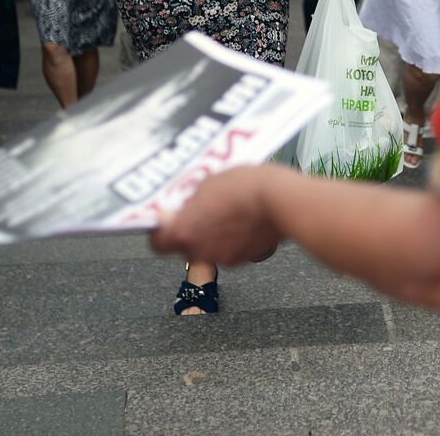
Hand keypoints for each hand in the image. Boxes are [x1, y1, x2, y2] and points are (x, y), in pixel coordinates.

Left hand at [150, 165, 284, 265]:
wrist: (281, 200)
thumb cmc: (245, 187)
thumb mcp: (207, 182)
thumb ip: (190, 201)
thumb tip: (185, 205)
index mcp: (184, 232)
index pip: (157, 243)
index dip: (161, 231)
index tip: (166, 219)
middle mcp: (200, 251)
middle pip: (184, 245)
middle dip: (190, 229)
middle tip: (199, 209)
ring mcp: (223, 257)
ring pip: (208, 247)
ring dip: (212, 233)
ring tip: (226, 210)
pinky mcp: (243, 258)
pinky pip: (229, 248)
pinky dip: (232, 237)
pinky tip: (242, 217)